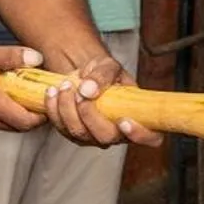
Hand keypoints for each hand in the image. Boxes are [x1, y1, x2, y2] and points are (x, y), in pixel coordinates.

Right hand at [0, 41, 46, 131]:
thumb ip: (6, 56)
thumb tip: (36, 58)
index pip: (25, 122)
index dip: (44, 114)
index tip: (50, 97)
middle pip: (18, 126)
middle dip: (35, 114)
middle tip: (42, 94)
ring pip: (4, 124)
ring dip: (19, 113)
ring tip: (26, 91)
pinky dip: (3, 110)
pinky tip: (3, 91)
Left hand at [39, 51, 161, 148]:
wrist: (85, 76)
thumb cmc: (105, 72)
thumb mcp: (108, 66)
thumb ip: (102, 75)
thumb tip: (88, 90)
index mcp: (138, 117)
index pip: (151, 137)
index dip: (140, 134)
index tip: (124, 121)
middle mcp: (118, 133)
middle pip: (106, 137)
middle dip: (90, 114)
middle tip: (80, 91)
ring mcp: (95, 137)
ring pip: (80, 133)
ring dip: (67, 109)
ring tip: (64, 85)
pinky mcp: (73, 135)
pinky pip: (62, 129)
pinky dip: (54, 110)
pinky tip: (53, 92)